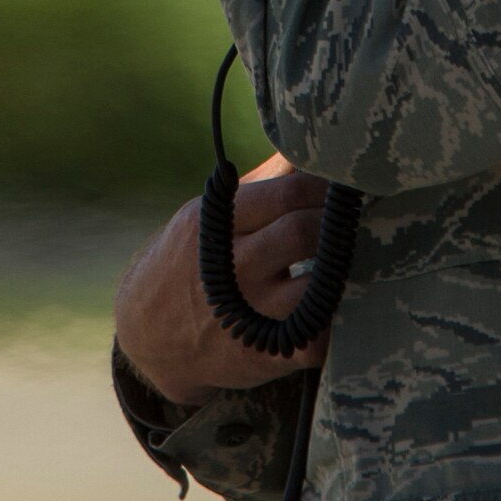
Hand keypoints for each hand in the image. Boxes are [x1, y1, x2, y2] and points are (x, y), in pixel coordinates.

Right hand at [114, 154, 329, 406]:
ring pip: (318, 286)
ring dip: (342, 270)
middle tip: (353, 220)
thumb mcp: (207, 217)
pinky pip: (318, 338)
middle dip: (335, 223)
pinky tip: (335, 303)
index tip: (344, 185)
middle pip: (304, 233)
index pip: (286, 194)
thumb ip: (260, 183)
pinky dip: (334, 320)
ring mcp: (249, 316)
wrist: (148, 336)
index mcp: (217, 225)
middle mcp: (233, 269)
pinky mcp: (265, 355)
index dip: (324, 187)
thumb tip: (306, 145)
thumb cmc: (189, 261)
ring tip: (350, 258)